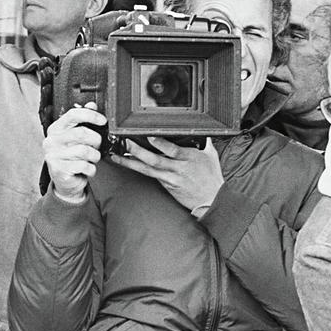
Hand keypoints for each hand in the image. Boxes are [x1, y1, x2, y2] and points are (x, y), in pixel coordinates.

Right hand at [43, 103, 105, 202]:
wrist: (65, 181)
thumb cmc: (72, 157)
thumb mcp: (76, 138)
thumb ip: (83, 121)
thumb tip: (92, 104)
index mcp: (56, 129)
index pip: (73, 114)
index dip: (91, 115)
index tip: (103, 120)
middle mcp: (52, 140)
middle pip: (82, 133)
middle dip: (96, 140)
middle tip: (97, 146)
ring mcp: (53, 155)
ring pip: (85, 151)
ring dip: (95, 156)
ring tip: (91, 159)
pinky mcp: (59, 169)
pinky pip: (84, 166)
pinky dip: (91, 169)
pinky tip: (87, 169)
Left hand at [108, 137, 223, 211]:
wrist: (212, 200)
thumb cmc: (212, 177)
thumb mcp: (211, 155)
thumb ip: (204, 142)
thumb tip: (202, 130)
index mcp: (190, 157)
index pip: (172, 149)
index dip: (160, 143)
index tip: (148, 135)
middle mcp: (179, 168)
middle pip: (155, 159)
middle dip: (138, 151)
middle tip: (125, 142)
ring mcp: (171, 178)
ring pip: (148, 169)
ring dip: (131, 162)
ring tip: (117, 155)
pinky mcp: (167, 185)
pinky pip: (150, 175)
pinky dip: (139, 169)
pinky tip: (128, 164)